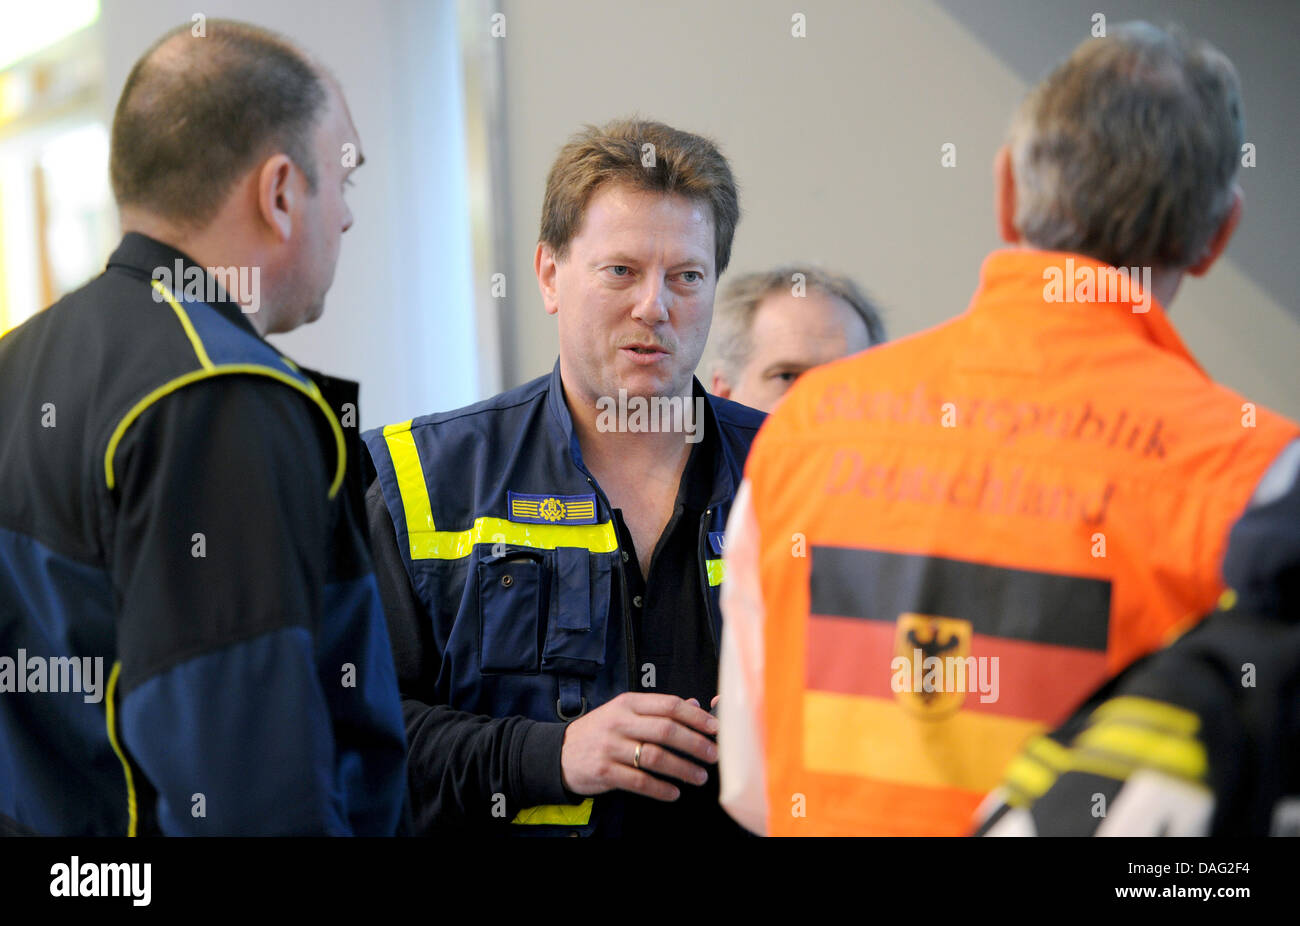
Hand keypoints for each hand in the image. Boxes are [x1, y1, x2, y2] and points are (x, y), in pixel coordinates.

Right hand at [560, 693, 718, 800]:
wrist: (558, 753)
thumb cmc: (598, 731)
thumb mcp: (623, 712)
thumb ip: (657, 709)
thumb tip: (694, 704)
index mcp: (628, 703)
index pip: (668, 705)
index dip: (696, 717)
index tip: (715, 729)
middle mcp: (620, 722)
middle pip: (665, 730)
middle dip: (695, 744)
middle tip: (713, 755)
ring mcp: (611, 747)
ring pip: (655, 757)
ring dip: (682, 769)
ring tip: (699, 777)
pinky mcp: (604, 772)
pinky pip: (639, 782)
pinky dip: (660, 789)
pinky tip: (674, 793)